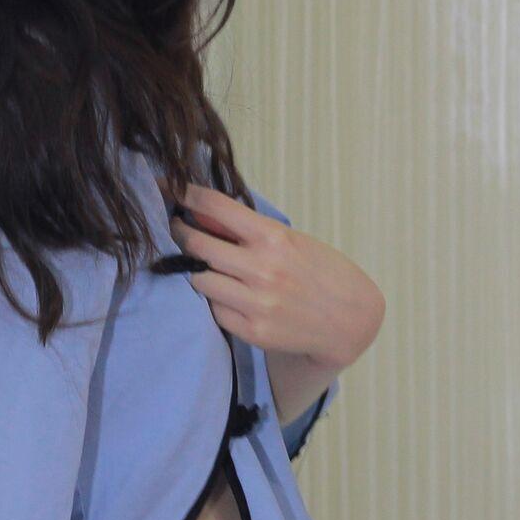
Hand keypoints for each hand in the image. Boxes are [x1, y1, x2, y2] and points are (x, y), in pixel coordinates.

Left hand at [171, 184, 382, 365]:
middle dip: (181, 233)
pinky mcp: (252, 330)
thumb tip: (199, 212)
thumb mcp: (289, 239)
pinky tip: (229, 294)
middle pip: (197, 245)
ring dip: (198, 270)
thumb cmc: (319, 271)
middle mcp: (261, 269)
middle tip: (177, 228)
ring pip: (199, 280)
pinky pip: (213, 309)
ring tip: (208, 265)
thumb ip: (246, 229)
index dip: (186, 194)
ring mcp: (256, 302)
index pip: (215, 207)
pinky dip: (216, 299)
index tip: (171, 189)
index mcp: (273, 238)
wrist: (348, 320)